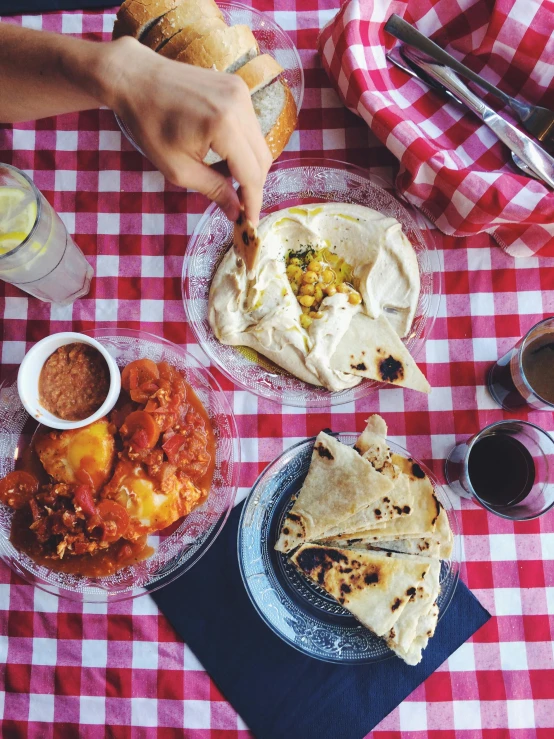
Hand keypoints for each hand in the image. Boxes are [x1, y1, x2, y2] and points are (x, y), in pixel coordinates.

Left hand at [104, 37, 271, 223]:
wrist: (135, 78)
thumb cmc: (149, 124)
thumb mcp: (178, 168)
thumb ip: (213, 190)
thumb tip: (236, 212)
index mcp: (224, 126)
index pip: (252, 173)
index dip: (253, 202)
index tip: (250, 223)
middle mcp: (239, 105)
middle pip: (263, 158)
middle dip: (253, 186)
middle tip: (239, 206)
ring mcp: (241, 93)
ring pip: (260, 143)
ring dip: (249, 167)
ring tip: (226, 180)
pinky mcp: (238, 88)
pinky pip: (251, 127)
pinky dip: (243, 147)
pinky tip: (223, 157)